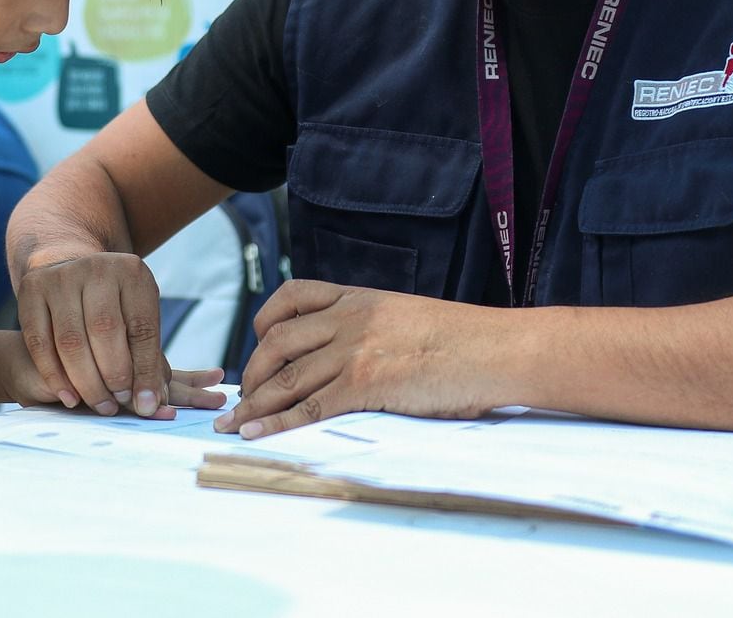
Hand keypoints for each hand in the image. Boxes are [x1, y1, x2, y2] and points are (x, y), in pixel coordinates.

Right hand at [14, 249, 205, 417]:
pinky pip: (39, 343)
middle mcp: (96, 268)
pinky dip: (55, 376)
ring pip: (70, 341)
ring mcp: (61, 277)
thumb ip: (148, 362)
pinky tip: (70, 398)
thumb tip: (152, 405)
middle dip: (113, 377)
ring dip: (86, 382)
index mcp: (132, 273)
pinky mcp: (31, 290)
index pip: (142, 328)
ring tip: (99, 405)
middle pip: (104, 331)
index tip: (145, 405)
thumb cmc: (113, 309)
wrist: (69, 271)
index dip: (144, 371)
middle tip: (118, 404)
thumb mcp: (136, 321)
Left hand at [214, 280, 495, 438]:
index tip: (257, 341)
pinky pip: (308, 407)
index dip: (266, 320)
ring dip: (254, 404)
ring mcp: (355, 350)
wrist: (498, 350)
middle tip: (239, 397)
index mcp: (361, 297)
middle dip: (252, 373)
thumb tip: (355, 353)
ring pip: (286, 377)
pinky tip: (257, 436)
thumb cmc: (465, 341)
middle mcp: (350, 319)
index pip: (294, 295)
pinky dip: (276, 424)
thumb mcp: (409, 318)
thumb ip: (375, 327)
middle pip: (278, 341)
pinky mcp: (366, 384)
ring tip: (234, 424)